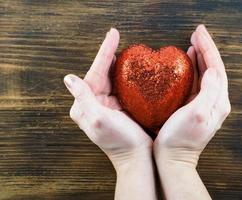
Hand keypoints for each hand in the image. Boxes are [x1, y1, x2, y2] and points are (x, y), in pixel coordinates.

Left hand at [63, 28, 151, 170]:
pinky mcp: (117, 106)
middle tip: (116, 35)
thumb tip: (69, 78)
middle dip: (108, 54)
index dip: (104, 52)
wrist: (136, 157)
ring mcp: (105, 104)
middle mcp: (92, 103)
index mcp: (84, 105)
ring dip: (116, 62)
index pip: (94, 72)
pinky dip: (124, 74)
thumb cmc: (119, 141)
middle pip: (100, 72)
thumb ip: (84, 98)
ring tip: (122, 46)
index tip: (113, 35)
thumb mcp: (99, 119)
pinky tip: (129, 66)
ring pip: (110, 77)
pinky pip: (119, 85)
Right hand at [154, 25, 230, 166]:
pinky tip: (188, 62)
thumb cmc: (180, 140)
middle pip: (213, 68)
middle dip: (206, 49)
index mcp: (217, 101)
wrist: (172, 159)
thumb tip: (213, 70)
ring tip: (193, 44)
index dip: (208, 48)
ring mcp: (205, 104)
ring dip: (201, 57)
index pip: (216, 68)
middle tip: (196, 33)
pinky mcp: (195, 106)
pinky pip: (197, 82)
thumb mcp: (197, 114)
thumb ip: (208, 92)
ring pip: (206, 74)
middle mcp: (215, 101)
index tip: (198, 34)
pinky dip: (194, 69)